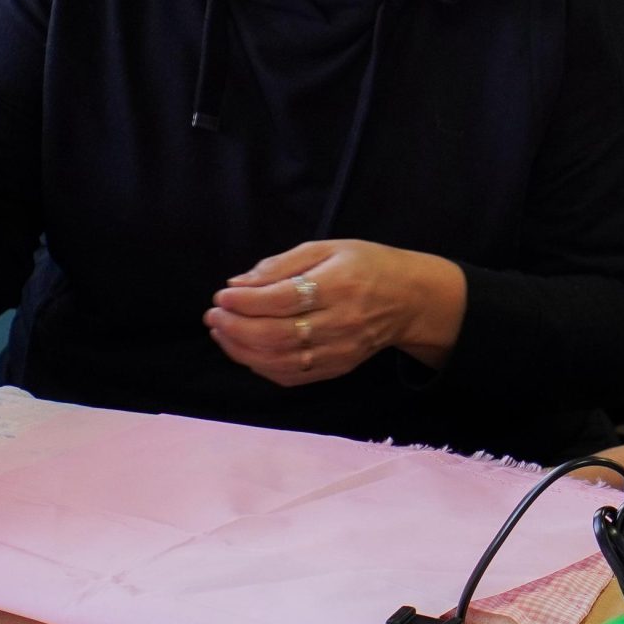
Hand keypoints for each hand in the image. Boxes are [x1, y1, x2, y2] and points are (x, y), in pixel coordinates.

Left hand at [205, 240, 468, 388]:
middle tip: (213, 316)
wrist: (410, 299)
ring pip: (280, 360)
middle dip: (236, 327)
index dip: (245, 301)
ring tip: (221, 333)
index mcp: (340, 284)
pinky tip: (245, 351)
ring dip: (242, 349)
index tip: (221, 295)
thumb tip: (237, 284)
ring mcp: (339, 350)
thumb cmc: (367, 265)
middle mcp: (341, 321)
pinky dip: (261, 366)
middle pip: (277, 334)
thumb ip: (282, 264)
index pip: (283, 299)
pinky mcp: (337, 368)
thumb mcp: (328, 248)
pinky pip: (291, 376)